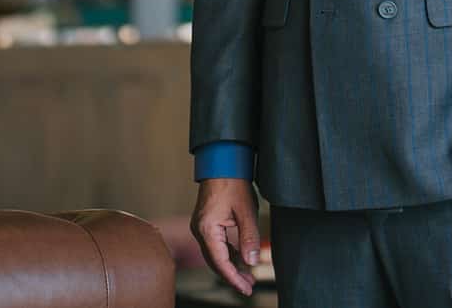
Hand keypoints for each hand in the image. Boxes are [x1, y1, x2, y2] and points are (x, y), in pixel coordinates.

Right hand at [191, 177, 261, 295]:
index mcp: (207, 229)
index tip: (246, 289)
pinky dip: (228, 254)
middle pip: (215, 261)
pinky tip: (240, 259)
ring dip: (231, 265)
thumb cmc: (233, 182)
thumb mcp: (246, 211)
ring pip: (215, 255)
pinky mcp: (206, 223)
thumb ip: (249, 238)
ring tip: (248, 276)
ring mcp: (201, 226)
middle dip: (233, 275)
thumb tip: (252, 262)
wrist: (223, 162)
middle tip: (249, 286)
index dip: (234, 278)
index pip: (220, 262)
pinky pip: (216, 245)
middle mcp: (199, 230)